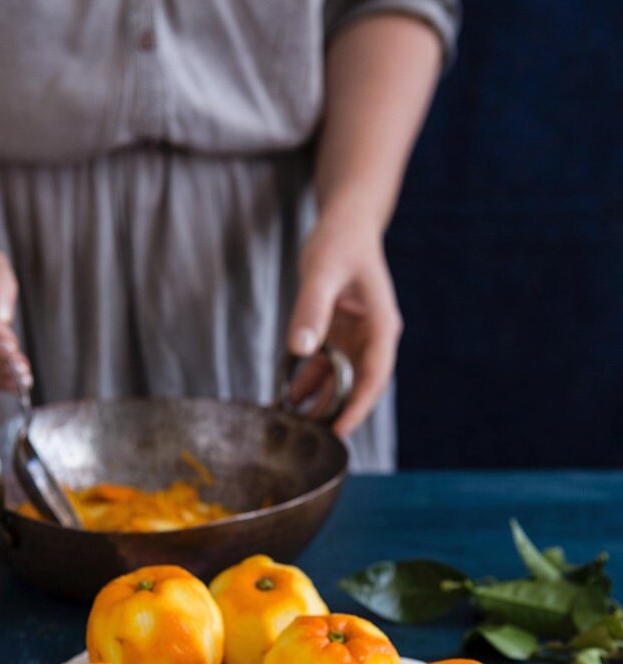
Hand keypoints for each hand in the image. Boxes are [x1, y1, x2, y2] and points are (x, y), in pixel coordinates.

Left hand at [287, 206, 401, 435]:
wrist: (345, 222)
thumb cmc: (340, 240)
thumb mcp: (322, 271)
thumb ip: (310, 310)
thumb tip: (300, 350)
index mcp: (381, 327)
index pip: (373, 377)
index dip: (357, 408)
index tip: (338, 433)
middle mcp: (372, 339)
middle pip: (356, 387)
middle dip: (333, 413)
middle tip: (306, 440)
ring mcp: (355, 340)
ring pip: (338, 382)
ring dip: (316, 403)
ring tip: (289, 426)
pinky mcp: (337, 337)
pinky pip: (322, 368)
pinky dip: (304, 383)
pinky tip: (283, 399)